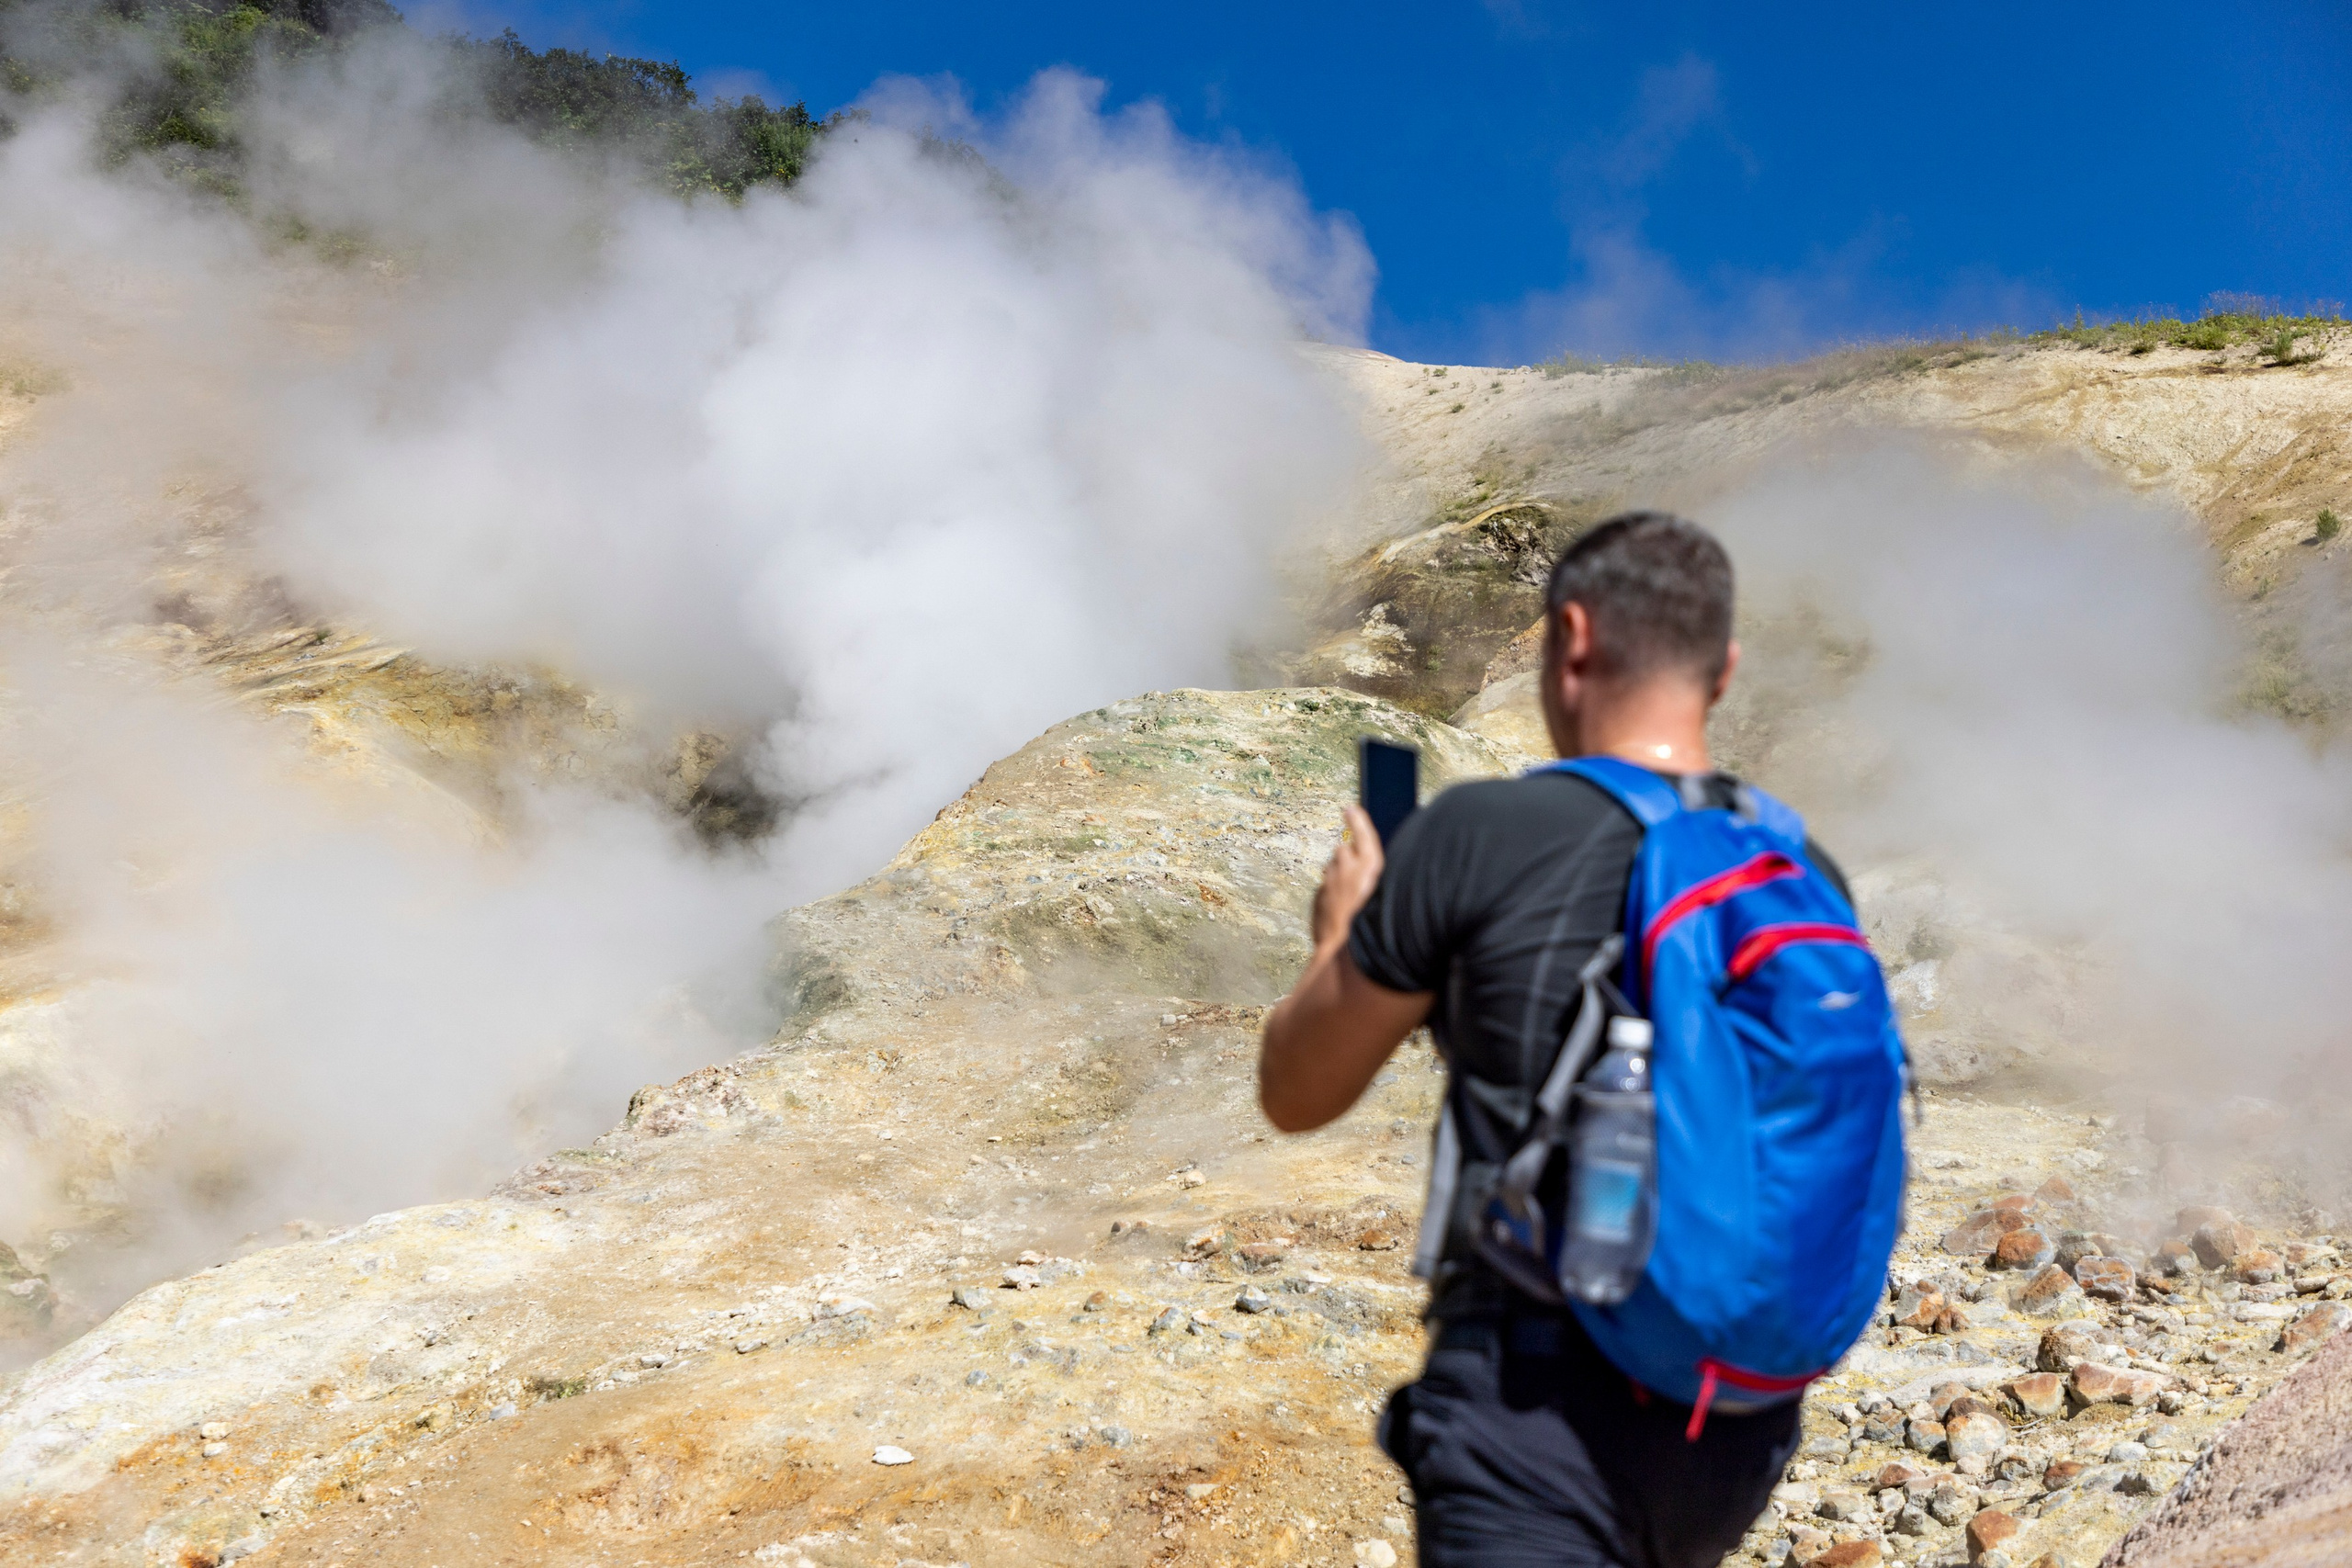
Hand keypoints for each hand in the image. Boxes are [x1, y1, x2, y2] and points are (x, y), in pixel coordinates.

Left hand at [1310, 804, 1384, 955]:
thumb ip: (1379, 882)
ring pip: (1332, 870)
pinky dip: (1331, 895)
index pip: (1363, 834)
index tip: (1350, 808)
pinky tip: (1341, 909)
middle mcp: (1347, 870)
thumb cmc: (1373, 930)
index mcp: (1370, 867)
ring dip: (1338, 876)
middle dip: (1347, 858)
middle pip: (1343, 851)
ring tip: (1350, 895)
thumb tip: (1382, 877)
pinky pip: (1325, 889)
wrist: (1347, 954)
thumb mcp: (1389, 900)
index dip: (1358, 820)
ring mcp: (1330, 884)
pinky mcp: (1318, 898)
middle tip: (1356, 872)